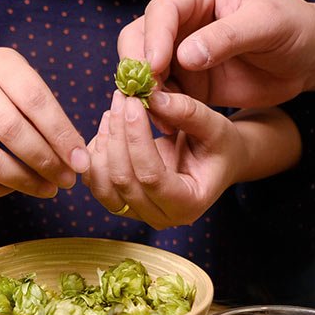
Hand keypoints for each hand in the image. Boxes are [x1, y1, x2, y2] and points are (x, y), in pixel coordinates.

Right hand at [0, 48, 89, 198]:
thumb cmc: (1, 90)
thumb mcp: (24, 83)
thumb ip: (50, 114)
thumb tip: (77, 158)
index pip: (34, 100)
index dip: (61, 135)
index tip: (80, 161)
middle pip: (10, 130)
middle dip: (45, 161)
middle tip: (68, 180)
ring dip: (23, 181)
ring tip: (48, 189)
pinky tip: (15, 188)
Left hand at [82, 89, 249, 228]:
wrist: (214, 163)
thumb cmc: (219, 147)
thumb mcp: (216, 127)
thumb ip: (188, 112)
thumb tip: (152, 97)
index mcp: (188, 204)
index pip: (151, 177)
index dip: (137, 138)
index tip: (132, 103)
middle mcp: (160, 217)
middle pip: (123, 180)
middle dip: (117, 135)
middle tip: (120, 98)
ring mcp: (138, 213)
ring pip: (102, 185)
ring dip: (103, 143)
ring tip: (113, 111)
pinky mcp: (121, 202)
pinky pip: (95, 182)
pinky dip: (95, 153)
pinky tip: (108, 127)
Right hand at [118, 0, 314, 107]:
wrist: (309, 58)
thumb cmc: (294, 27)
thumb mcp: (268, 25)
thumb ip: (227, 37)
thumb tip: (185, 57)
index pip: (163, 10)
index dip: (154, 38)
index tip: (155, 67)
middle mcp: (182, 19)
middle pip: (138, 37)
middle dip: (137, 66)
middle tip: (145, 94)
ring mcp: (181, 51)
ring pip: (144, 69)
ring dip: (145, 92)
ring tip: (157, 114)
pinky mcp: (188, 81)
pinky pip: (162, 95)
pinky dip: (159, 110)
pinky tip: (168, 125)